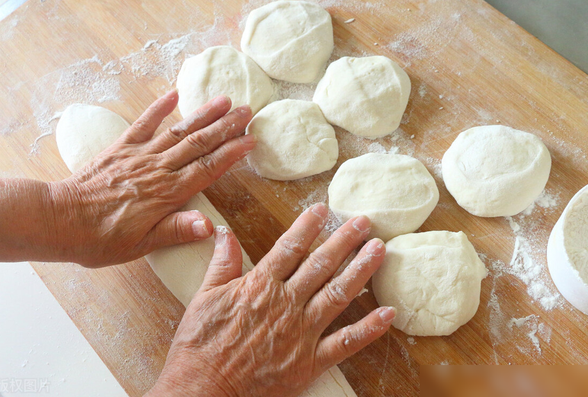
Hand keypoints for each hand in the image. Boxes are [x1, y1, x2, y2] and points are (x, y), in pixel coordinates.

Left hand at [49, 91, 255, 266]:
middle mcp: (157, 169)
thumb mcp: (141, 245)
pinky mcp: (120, 148)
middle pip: (198, 143)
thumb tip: (210, 226)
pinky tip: (173, 95)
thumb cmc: (101, 238)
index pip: (208, 168)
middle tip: (247, 111)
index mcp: (167, 193)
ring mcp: (139, 155)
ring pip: (178, 130)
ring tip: (223, 100)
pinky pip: (142, 123)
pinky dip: (158, 108)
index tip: (251, 140)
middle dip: (225, 126)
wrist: (59, 221)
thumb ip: (176, 231)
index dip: (231, 153)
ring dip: (202, 114)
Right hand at [147, 203, 396, 396]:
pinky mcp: (310, 361)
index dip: (308, 226)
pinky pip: (345, 343)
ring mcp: (301, 332)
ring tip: (379, 250)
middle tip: (364, 222)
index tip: (323, 209)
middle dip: (345, 240)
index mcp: (260, 286)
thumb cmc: (200, 345)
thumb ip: (222, 263)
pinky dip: (369, 328)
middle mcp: (286, 303)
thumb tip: (223, 231)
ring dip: (361, 270)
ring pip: (338, 294)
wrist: (203, 389)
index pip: (290, 247)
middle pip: (322, 265)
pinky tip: (388, 313)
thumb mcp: (204, 297)